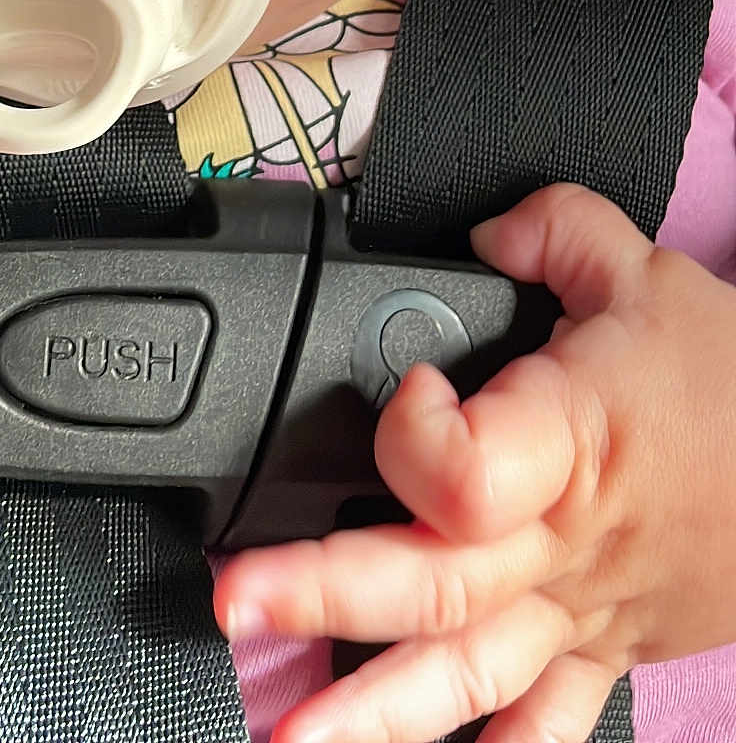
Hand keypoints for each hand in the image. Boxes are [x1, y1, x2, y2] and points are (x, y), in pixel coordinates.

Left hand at [213, 183, 735, 741]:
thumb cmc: (735, 385)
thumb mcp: (647, 272)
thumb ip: (551, 228)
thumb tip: (480, 228)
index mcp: (571, 445)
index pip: (467, 471)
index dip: (416, 432)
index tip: (408, 391)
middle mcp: (562, 546)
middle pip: (432, 585)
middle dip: (321, 594)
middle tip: (233, 602)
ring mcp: (575, 613)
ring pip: (465, 680)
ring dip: (369, 716)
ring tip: (283, 740)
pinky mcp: (597, 654)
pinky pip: (538, 731)